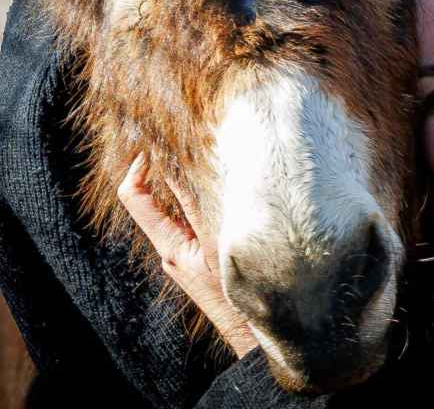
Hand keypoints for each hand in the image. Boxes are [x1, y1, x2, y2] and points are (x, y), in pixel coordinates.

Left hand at [118, 154, 258, 357]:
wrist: (258, 332)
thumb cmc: (240, 293)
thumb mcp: (217, 241)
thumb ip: (197, 203)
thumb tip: (180, 164)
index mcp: (170, 246)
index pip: (135, 196)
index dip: (140, 167)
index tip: (155, 143)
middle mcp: (172, 250)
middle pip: (156, 197)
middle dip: (167, 168)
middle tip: (185, 141)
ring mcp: (187, 255)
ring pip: (179, 207)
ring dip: (188, 183)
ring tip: (208, 158)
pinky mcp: (202, 257)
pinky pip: (195, 219)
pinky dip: (203, 199)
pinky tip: (225, 188)